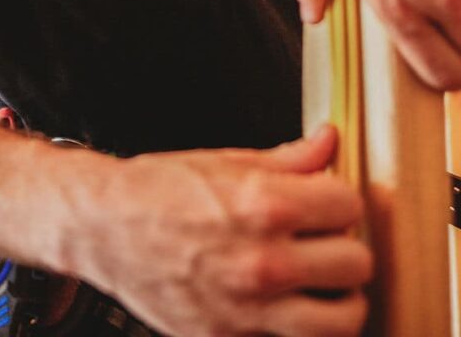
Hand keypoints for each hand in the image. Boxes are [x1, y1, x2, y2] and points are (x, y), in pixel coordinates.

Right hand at [70, 126, 370, 336]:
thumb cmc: (160, 190)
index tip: (327, 202)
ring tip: (324, 282)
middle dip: (344, 246)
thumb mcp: (225, 161)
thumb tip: (328, 142)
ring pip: (343, 320)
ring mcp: (250, 308)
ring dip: (340, 299)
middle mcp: (264, 260)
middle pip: (355, 263)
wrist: (105, 228)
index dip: (339, 199)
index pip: (348, 206)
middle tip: (325, 239)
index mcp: (264, 204)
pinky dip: (303, 327)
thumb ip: (288, 158)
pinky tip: (291, 305)